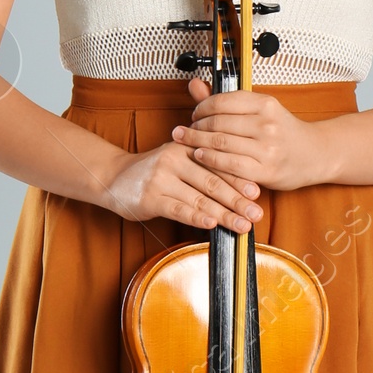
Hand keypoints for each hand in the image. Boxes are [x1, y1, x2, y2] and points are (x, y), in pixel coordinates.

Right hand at [106, 128, 262, 234]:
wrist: (114, 178)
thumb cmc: (155, 172)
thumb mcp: (178, 158)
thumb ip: (205, 166)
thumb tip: (243, 187)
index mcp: (185, 147)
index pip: (217, 163)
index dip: (239, 178)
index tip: (258, 193)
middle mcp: (173, 159)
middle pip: (212, 181)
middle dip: (237, 200)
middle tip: (256, 214)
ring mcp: (160, 179)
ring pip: (198, 198)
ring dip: (224, 214)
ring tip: (242, 225)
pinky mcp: (150, 198)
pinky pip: (178, 209)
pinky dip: (196, 218)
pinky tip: (211, 225)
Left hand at [171, 77, 326, 191]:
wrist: (316, 154)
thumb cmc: (285, 132)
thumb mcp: (260, 110)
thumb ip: (224, 101)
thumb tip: (193, 85)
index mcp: (266, 104)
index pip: (223, 101)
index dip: (202, 107)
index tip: (194, 114)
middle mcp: (267, 124)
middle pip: (218, 122)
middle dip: (195, 126)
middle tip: (183, 130)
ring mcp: (267, 148)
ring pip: (220, 142)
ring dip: (197, 142)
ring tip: (186, 141)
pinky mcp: (265, 170)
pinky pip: (229, 164)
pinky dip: (210, 159)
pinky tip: (199, 156)